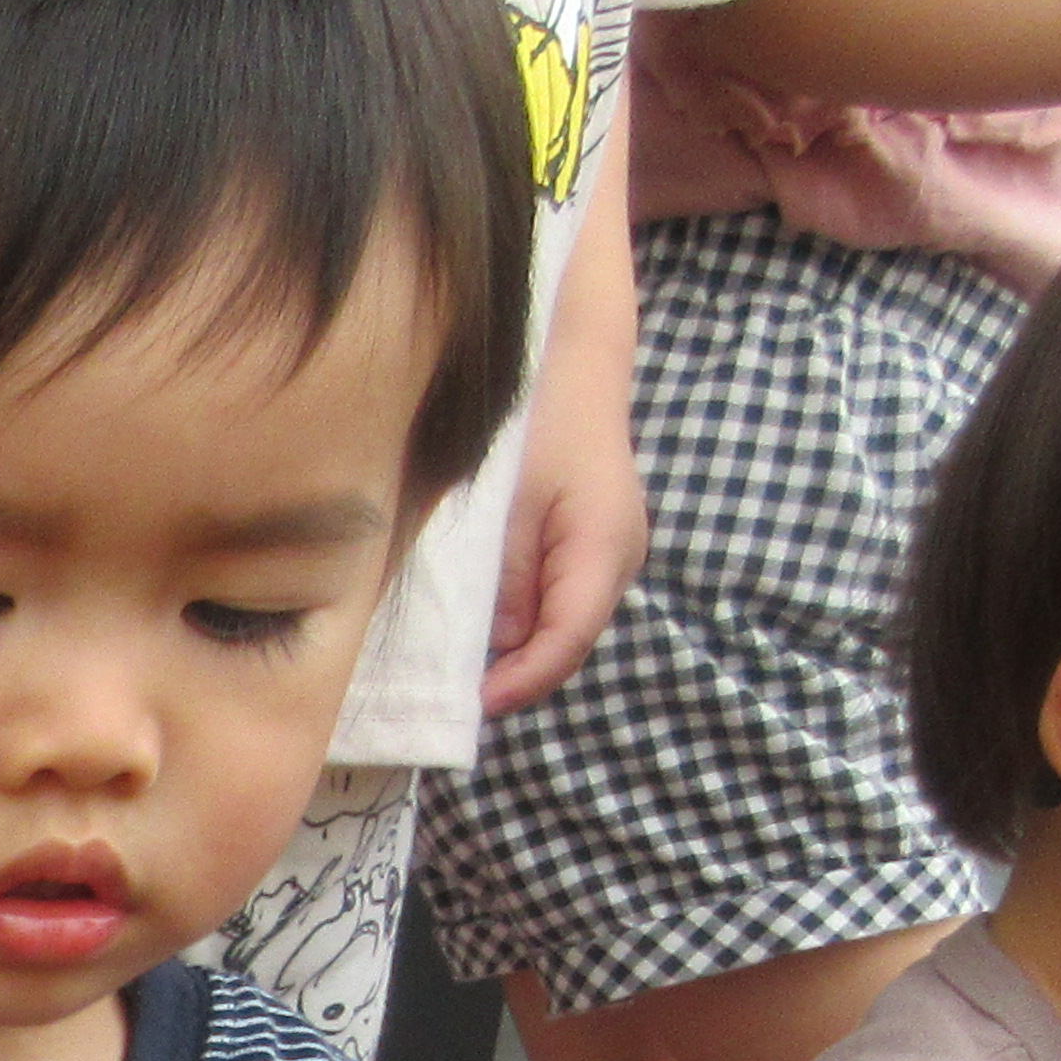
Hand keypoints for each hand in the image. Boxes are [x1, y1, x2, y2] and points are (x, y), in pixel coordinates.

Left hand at [478, 213, 638, 717]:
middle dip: (507, 674)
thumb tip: (487, 644)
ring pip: (556, 626)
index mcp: (602, 545)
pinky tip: (468, 623)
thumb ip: (495, 573)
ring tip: (449, 667)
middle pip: (561, 643)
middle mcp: (617, 557)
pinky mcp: (589, 545)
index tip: (470, 705)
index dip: (518, 684)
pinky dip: (513, 620)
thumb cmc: (534, 413)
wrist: (568, 354)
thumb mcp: (501, 498)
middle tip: (443, 697)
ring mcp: (608, 553)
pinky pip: (551, 600)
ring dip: (507, 650)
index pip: (564, 642)